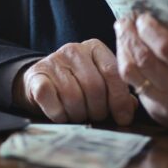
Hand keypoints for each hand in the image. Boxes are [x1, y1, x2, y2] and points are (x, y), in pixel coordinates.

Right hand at [12, 39, 137, 125]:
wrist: (40, 82)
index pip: (112, 72)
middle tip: (95, 118)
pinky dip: (59, 114)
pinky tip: (61, 115)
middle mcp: (74, 50)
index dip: (120, 99)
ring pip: (73, 96)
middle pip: (94, 86)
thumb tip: (131, 107)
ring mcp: (53, 61)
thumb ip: (117, 92)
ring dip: (78, 114)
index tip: (123, 118)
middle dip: (98, 110)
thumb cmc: (77, 85)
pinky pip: (51, 99)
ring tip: (78, 116)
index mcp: (95, 48)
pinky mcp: (36, 75)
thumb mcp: (100, 83)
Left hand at [115, 14, 167, 137]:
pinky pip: (134, 85)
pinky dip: (128, 64)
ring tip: (122, 32)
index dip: (149, 29)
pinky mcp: (156, 114)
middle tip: (125, 19)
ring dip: (123, 49)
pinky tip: (128, 51)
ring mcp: (167, 107)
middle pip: (144, 60)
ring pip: (131, 74)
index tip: (142, 15)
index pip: (167, 48)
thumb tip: (157, 17)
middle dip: (131, 35)